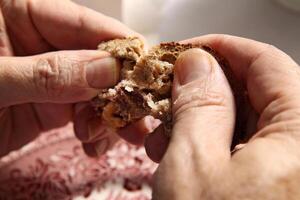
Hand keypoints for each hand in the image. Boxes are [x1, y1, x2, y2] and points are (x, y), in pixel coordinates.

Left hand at [0, 0, 151, 156]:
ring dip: (110, 116)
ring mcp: (51, 77)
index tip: (145, 73)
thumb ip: (47, 72)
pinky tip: (94, 145)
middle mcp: (44, 44)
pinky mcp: (52, 106)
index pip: (86, 24)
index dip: (120, 48)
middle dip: (120, 91)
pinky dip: (95, 131)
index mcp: (24, 14)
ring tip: (109, 138)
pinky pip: (85, 114)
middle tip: (137, 118)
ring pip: (98, 92)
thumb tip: (105, 69)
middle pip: (100, 61)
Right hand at [145, 35, 299, 198]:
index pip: (267, 64)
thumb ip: (198, 105)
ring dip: (202, 122)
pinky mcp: (277, 185)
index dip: (221, 49)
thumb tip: (196, 64)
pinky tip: (182, 156)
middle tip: (168, 96)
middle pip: (258, 93)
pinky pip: (247, 149)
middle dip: (205, 91)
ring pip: (248, 123)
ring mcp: (291, 169)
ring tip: (165, 137)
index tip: (187, 51)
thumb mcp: (193, 163)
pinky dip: (212, 147)